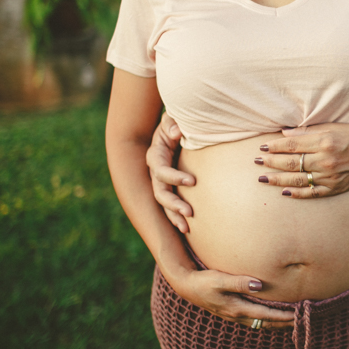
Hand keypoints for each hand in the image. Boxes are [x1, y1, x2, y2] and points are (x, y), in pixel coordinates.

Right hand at [147, 112, 195, 232]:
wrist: (176, 127)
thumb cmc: (176, 122)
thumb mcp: (173, 119)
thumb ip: (173, 122)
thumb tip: (176, 131)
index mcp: (155, 154)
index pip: (160, 170)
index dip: (174, 177)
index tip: (193, 182)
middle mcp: (155, 170)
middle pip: (159, 192)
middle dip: (173, 203)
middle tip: (190, 212)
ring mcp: (161, 181)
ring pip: (163, 203)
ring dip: (174, 216)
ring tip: (187, 228)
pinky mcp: (170, 186)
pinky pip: (171, 205)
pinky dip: (177, 216)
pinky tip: (188, 229)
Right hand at [164, 266, 294, 328]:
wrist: (187, 286)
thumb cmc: (203, 281)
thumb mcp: (219, 279)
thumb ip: (238, 282)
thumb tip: (258, 284)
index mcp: (237, 308)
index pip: (266, 314)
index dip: (284, 316)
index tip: (299, 314)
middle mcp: (238, 314)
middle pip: (267, 323)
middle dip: (285, 322)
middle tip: (303, 320)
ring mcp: (235, 314)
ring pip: (262, 322)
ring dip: (277, 322)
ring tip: (292, 320)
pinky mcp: (233, 310)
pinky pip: (255, 318)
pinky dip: (267, 319)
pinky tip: (272, 314)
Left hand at [255, 123, 348, 197]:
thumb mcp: (331, 127)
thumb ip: (307, 132)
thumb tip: (284, 133)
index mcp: (324, 141)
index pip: (292, 145)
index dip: (274, 147)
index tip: (261, 147)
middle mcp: (326, 160)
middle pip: (292, 163)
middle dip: (271, 163)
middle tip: (255, 162)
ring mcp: (331, 176)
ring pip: (298, 180)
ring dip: (278, 180)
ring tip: (263, 178)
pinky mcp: (336, 188)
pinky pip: (313, 193)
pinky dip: (298, 193)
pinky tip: (284, 192)